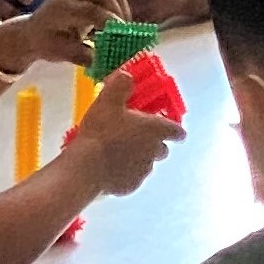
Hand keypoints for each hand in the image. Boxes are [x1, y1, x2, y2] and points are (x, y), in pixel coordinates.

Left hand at [15, 0, 128, 71]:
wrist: (30, 32)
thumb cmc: (44, 44)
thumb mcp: (61, 53)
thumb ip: (84, 56)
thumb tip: (109, 62)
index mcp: (62, 8)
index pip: (91, 10)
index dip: (110, 22)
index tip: (123, 35)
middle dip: (119, 12)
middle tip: (126, 31)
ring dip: (121, 8)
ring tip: (124, 27)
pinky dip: (116, 7)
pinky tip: (118, 23)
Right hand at [69, 72, 184, 195]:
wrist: (85, 169)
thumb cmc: (101, 132)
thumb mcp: (107, 100)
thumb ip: (120, 84)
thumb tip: (127, 76)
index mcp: (154, 131)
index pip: (177, 131)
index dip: (175, 129)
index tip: (171, 128)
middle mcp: (154, 152)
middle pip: (162, 148)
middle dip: (153, 143)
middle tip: (134, 135)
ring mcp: (143, 172)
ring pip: (146, 164)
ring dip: (138, 158)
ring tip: (118, 151)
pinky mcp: (130, 187)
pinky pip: (131, 178)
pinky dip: (124, 173)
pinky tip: (109, 167)